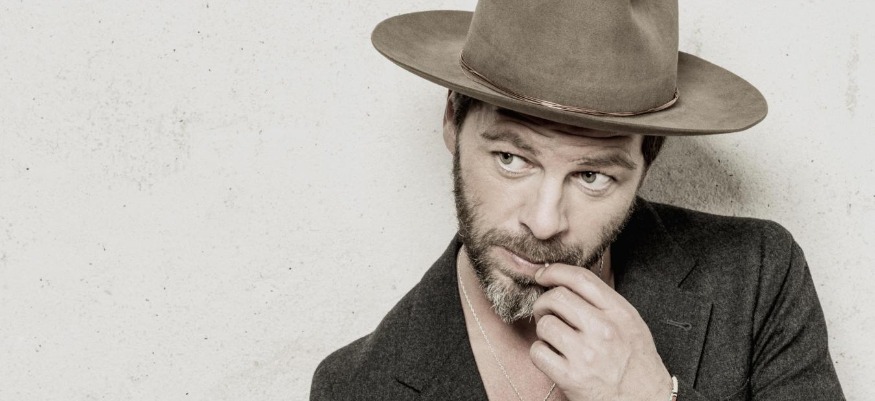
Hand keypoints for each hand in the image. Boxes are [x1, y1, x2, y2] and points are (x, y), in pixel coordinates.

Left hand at [530, 263, 670, 400]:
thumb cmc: (637, 364)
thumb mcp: (632, 324)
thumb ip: (604, 303)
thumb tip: (567, 283)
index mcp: (620, 313)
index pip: (581, 279)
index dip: (555, 271)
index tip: (543, 274)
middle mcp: (604, 330)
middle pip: (557, 297)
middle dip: (544, 302)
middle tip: (546, 311)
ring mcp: (586, 354)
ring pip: (545, 324)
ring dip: (543, 330)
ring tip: (555, 338)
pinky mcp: (570, 377)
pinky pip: (538, 352)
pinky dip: (540, 352)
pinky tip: (552, 356)